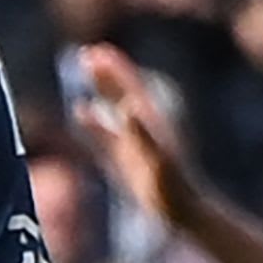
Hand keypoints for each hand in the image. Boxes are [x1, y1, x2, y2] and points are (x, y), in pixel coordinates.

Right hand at [74, 45, 191, 223]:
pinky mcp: (125, 158)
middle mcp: (142, 128)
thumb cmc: (170, 188)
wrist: (181, 211)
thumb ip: (141, 134)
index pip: (130, 89)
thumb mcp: (157, 160)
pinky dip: (93, 118)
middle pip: (122, 92)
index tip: (97, 51)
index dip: (115, 70)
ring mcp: (133, 142)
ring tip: (86, 68)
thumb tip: (127, 106)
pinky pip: (105, 132)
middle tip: (88, 51)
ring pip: (113, 107)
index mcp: (150, 124)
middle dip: (106, 72)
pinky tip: (81, 111)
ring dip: (101, 88)